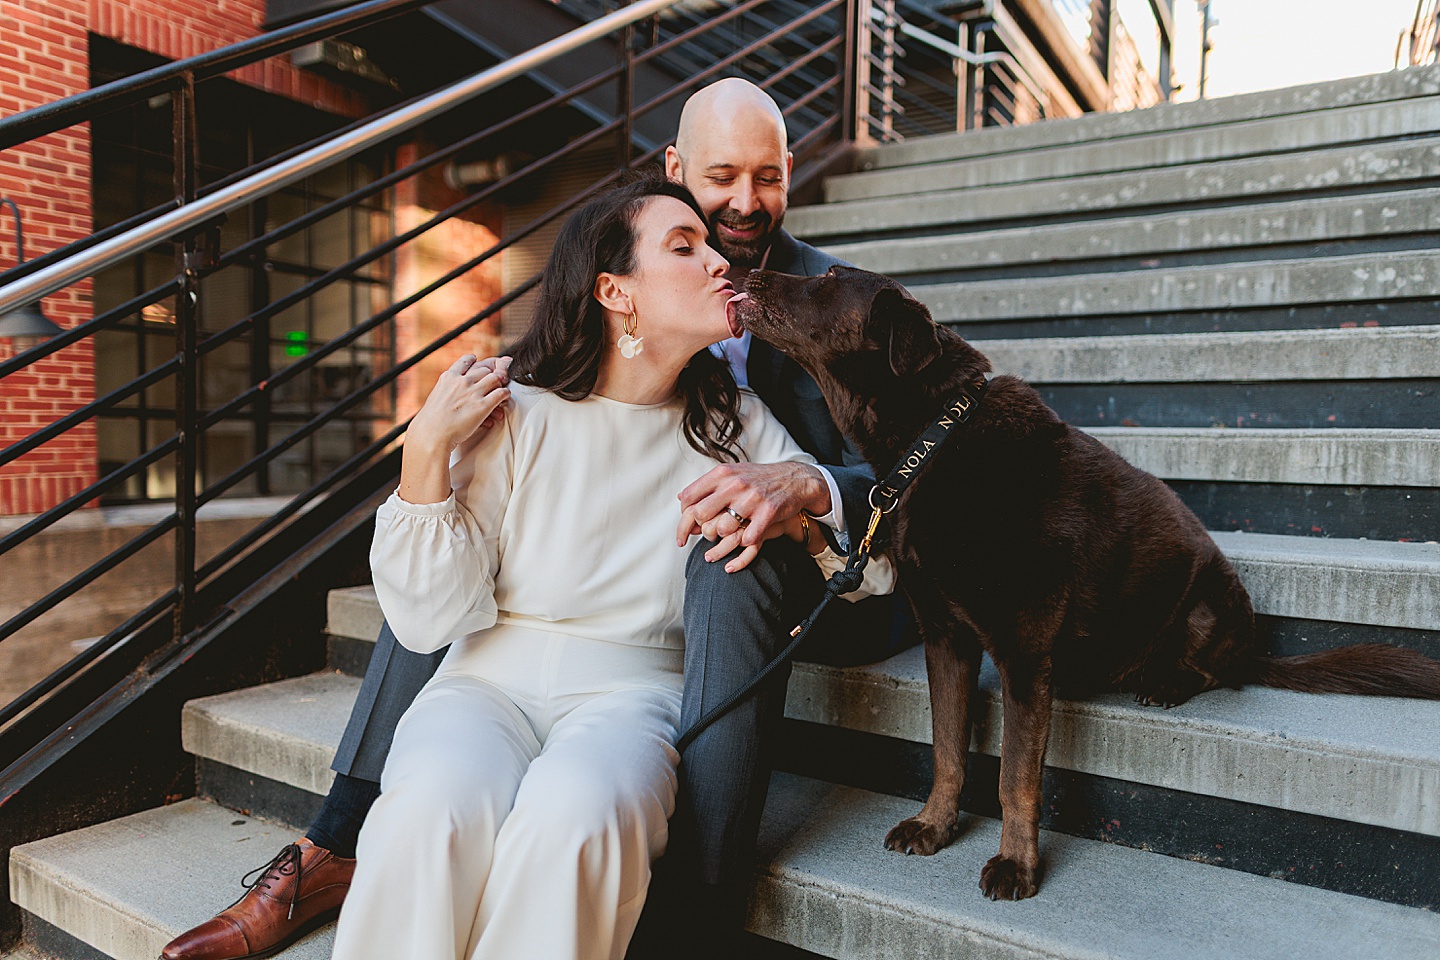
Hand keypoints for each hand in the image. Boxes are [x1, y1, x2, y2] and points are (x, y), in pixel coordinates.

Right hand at [410, 355, 511, 453]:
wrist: (432, 434)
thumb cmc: (432, 421)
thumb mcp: (436, 396)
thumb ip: (447, 389)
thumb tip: (452, 392)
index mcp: (449, 377)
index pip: (466, 361)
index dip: (474, 360)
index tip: (477, 362)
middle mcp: (462, 381)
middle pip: (484, 370)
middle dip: (490, 376)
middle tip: (493, 383)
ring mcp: (473, 392)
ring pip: (495, 378)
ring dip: (499, 384)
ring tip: (500, 390)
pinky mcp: (483, 406)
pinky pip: (501, 393)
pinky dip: (505, 394)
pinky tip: (504, 398)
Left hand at [675, 461, 830, 571]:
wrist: (795, 479)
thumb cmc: (758, 479)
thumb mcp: (732, 474)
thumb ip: (707, 485)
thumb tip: (681, 499)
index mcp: (722, 474)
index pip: (689, 497)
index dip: (683, 517)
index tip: (686, 530)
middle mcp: (735, 484)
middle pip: (701, 514)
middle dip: (700, 529)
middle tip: (705, 536)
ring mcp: (752, 498)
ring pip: (722, 529)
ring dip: (722, 538)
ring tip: (729, 535)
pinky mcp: (768, 512)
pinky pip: (748, 538)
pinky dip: (744, 544)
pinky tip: (746, 539)